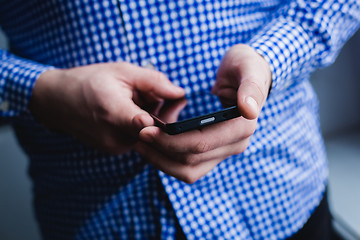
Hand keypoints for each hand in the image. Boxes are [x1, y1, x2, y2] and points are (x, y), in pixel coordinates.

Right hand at [29, 62, 184, 153]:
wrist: (57, 101)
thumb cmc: (89, 82)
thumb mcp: (122, 71)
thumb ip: (154, 81)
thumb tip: (180, 93)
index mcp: (114, 113)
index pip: (148, 124)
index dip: (166, 116)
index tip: (175, 106)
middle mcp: (115, 136)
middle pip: (155, 129)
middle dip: (160, 112)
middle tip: (152, 96)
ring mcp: (115, 147)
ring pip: (148, 135)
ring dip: (149, 120)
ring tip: (134, 103)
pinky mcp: (115, 150)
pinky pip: (138, 138)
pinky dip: (139, 127)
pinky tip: (128, 114)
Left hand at [134, 44, 270, 182]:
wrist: (245, 75)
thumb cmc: (244, 67)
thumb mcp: (248, 67)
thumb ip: (251, 87)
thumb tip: (248, 111)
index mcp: (242, 127)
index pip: (200, 143)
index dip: (171, 141)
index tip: (146, 130)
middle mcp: (235, 145)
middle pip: (190, 159)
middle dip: (160, 149)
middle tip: (137, 133)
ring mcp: (224, 152)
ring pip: (188, 170)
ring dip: (160, 160)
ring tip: (139, 142)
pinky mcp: (213, 154)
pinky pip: (188, 167)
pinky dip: (167, 161)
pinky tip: (151, 147)